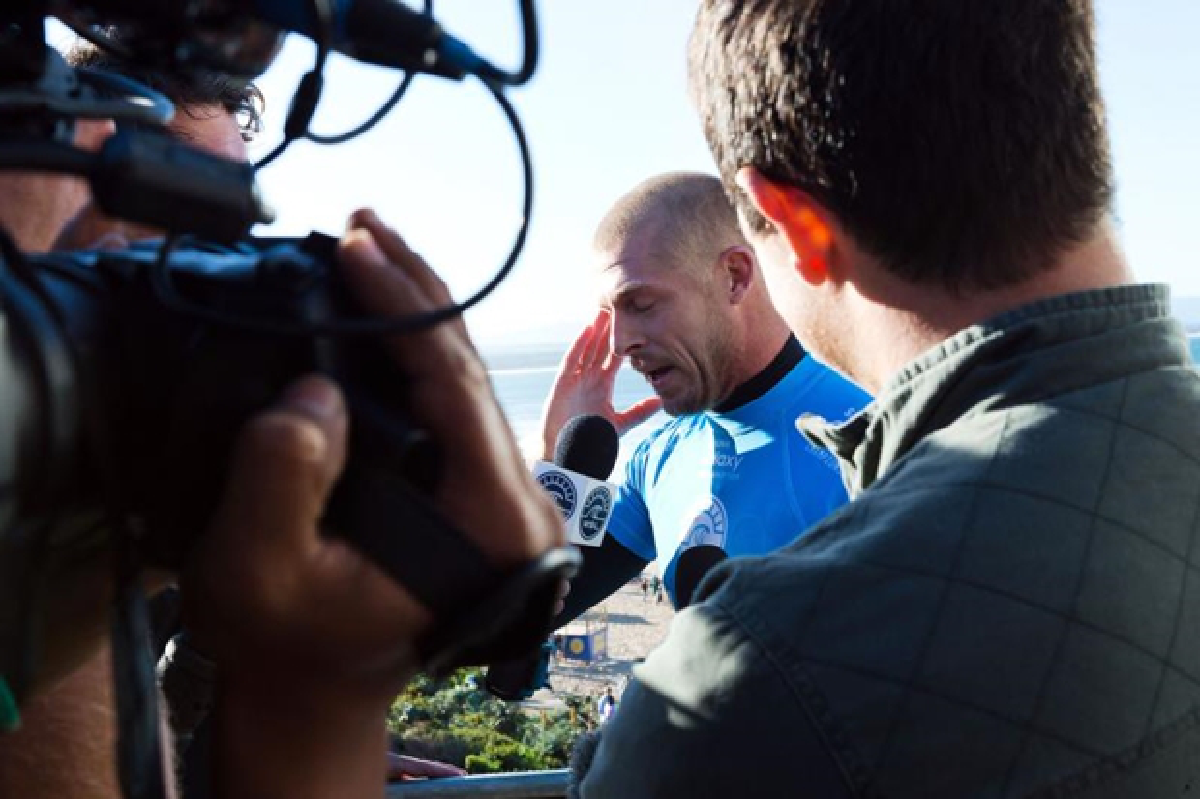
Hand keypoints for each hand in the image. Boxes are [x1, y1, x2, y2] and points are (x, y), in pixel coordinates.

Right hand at [183, 209, 564, 798]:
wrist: (316, 683)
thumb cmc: (286, 638)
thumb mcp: (259, 571)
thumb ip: (280, 479)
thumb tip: (312, 388)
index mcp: (488, 523)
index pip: (456, 386)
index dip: (404, 309)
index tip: (355, 247)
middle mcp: (514, 503)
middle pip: (471, 370)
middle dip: (415, 290)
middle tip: (364, 225)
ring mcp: (500, 493)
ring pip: (464, 377)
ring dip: (416, 309)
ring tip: (371, 246)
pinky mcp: (474, 485)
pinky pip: (449, 398)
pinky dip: (414, 346)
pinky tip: (386, 306)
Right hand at [539, 309, 661, 458]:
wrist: (567, 456)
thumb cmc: (589, 441)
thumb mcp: (620, 424)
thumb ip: (639, 412)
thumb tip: (660, 401)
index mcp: (601, 386)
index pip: (613, 358)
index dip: (622, 342)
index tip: (632, 324)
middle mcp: (588, 379)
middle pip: (599, 349)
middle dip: (607, 329)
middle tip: (617, 307)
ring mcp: (574, 381)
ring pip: (586, 350)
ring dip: (594, 331)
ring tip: (603, 311)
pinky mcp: (562, 386)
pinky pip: (571, 361)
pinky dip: (578, 346)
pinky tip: (586, 330)